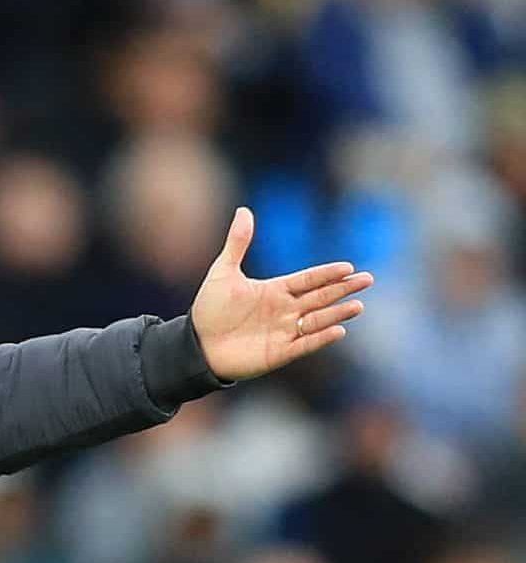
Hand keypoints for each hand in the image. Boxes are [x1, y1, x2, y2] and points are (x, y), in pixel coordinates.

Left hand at [191, 206, 373, 381]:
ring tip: (357, 306)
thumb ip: (238, 243)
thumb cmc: (209, 310)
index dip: (327, 273)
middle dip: (343, 289)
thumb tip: (244, 210)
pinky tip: (338, 330)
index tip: (348, 267)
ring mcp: (283, 331)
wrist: (195, 345)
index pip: (308, 279)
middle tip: (367, 280)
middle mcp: (284, 310)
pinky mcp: (279, 352)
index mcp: (275, 291)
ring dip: (336, 313)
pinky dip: (320, 338)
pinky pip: (304, 345)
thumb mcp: (223, 272)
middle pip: (320, 297)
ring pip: (317, 320)